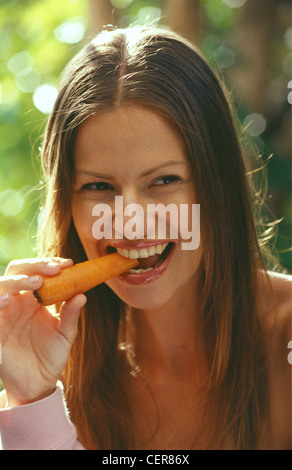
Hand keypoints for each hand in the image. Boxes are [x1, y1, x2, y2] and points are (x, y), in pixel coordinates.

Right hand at [0, 258, 86, 406]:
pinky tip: (8, 300)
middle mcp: (16, 301)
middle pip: (17, 271)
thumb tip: (82, 295)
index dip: (49, 264)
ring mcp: (3, 313)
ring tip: (37, 283)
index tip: (68, 264)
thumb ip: (71, 314)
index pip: (36, 272)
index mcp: (33, 298)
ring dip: (18, 280)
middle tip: (54, 269)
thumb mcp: (65, 333)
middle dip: (35, 266)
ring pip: (1, 285)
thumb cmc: (51, 355)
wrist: (38, 383)